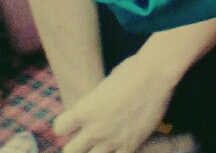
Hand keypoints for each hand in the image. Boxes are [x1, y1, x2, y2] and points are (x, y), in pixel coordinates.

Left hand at [52, 51, 182, 152]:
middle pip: (69, 151)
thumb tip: (97, 107)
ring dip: (95, 151)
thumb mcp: (106, 84)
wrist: (156, 73)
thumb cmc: (131, 70)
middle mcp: (95, 128)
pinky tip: (121, 143)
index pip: (59, 128)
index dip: (64, 125)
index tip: (72, 123)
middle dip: (75, 145)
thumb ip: (97, 101)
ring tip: (103, 143)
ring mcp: (112, 140)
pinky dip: (116, 152)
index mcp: (85, 110)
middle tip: (85, 138)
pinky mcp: (130, 145)